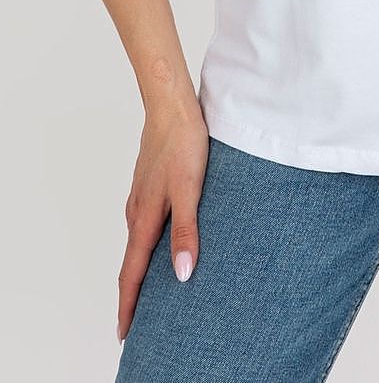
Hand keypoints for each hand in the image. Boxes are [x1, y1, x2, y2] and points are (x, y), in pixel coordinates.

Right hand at [117, 101, 209, 343]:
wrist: (171, 105)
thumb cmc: (183, 143)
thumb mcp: (191, 190)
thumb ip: (186, 232)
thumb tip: (183, 275)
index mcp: (144, 219)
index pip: (132, 274)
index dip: (129, 306)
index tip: (125, 334)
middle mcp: (137, 212)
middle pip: (132, 263)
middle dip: (133, 294)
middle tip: (137, 322)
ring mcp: (141, 197)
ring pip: (138, 242)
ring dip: (140, 268)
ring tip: (151, 290)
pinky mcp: (150, 184)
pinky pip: (145, 224)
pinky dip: (148, 244)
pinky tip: (161, 241)